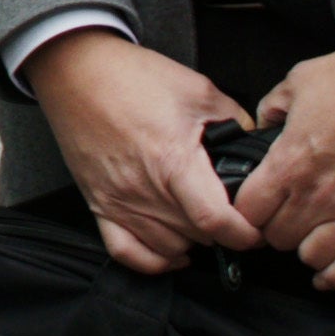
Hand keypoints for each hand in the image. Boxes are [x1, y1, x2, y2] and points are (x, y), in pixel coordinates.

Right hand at [26, 26, 255, 276]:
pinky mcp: (99, 205)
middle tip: (238, 219)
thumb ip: (233, 120)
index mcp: (173, 160)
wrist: (77, 72)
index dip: (245, 234)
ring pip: (168, 249)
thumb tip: (253, 145)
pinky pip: (126, 253)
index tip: (257, 230)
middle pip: (197, 237)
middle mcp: (145, 189)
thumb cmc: (132, 77)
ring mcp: (119, 201)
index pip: (216, 220)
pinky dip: (153, 262)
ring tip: (206, 225)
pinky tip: (173, 254)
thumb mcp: (198, 89)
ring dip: (194, 243)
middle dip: (226, 233)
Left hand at [234, 35, 334, 292]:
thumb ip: (271, 109)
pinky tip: (327, 275)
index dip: (246, 212)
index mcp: (290, 162)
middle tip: (285, 218)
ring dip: (305, 249)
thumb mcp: (297, 81)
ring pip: (312, 256)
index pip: (248, 212)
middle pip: (277, 238)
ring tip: (309, 237)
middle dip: (275, 230)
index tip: (255, 207)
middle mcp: (317, 193)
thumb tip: (261, 125)